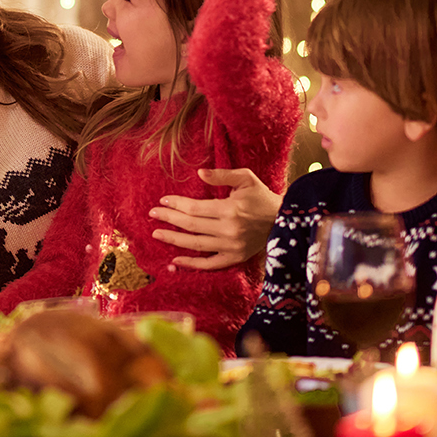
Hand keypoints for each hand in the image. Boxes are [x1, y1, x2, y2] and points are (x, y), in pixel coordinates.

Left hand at [149, 169, 280, 268]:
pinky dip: (191, 264)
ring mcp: (231, 247)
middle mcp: (229, 230)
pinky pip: (209, 264)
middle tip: (153, 214)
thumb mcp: (246, 178)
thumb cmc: (262, 196)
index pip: (195, 209)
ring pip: (196, 245)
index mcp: (230, 210)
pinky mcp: (235, 258)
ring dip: (174, 240)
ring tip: (157, 234)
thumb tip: (199, 173)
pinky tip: (174, 261)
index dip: (176, 204)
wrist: (284, 219)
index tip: (163, 200)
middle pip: (191, 226)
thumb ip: (222, 175)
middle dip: (169, 219)